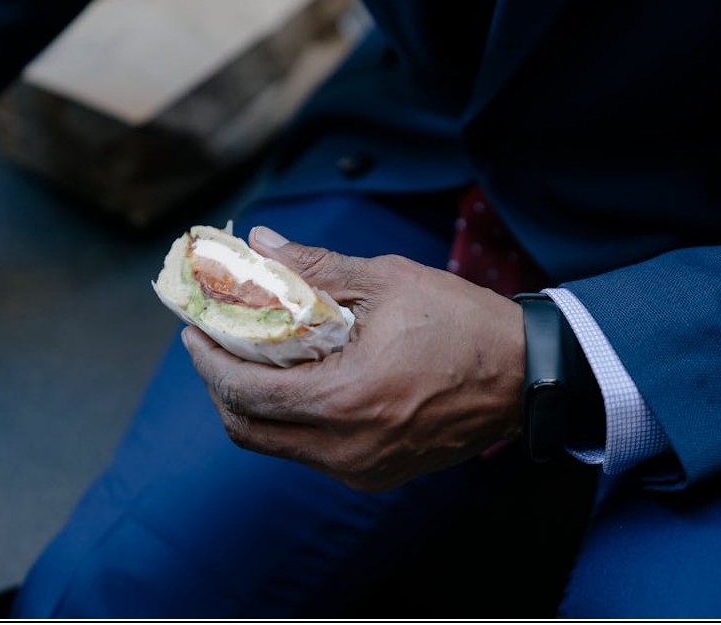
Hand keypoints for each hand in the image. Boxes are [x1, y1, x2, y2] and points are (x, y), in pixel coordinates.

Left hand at [182, 226, 525, 491]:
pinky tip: (297, 383)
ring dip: (252, 404)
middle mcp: (346, 449)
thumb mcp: (387, 281)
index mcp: (344, 401)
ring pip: (276, 445)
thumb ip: (315, 268)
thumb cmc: (461, 323)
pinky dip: (289, 420)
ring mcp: (361, 470)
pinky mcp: (376, 475)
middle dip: (219, 386)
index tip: (194, 331)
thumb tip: (259, 245)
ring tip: (251, 359)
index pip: (244, 393)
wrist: (526, 376)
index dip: (207, 361)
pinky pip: (310, 452)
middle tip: (213, 345)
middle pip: (248, 429)